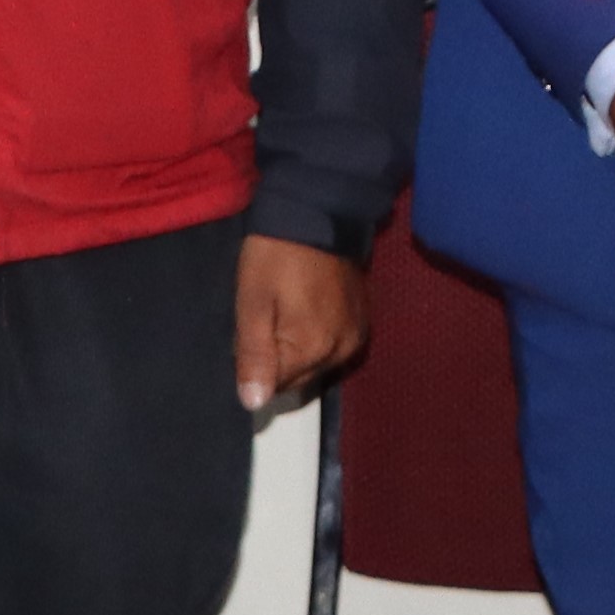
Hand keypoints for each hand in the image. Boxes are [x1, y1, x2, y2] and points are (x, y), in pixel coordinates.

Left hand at [236, 230, 367, 416]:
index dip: (255, 361)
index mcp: (314, 349)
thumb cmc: (276, 255)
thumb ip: (254, 355)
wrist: (319, 210)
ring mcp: (357, 336)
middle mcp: (342, 351)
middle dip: (277, 357)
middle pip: (298, 378)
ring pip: (316, 363)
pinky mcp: (364, 320)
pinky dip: (317, 336)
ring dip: (298, 348)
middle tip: (267, 314)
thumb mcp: (253, 302)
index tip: (251, 327)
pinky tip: (307, 307)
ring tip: (287, 308)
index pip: (275, 385)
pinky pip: (333, 345)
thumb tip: (254, 404)